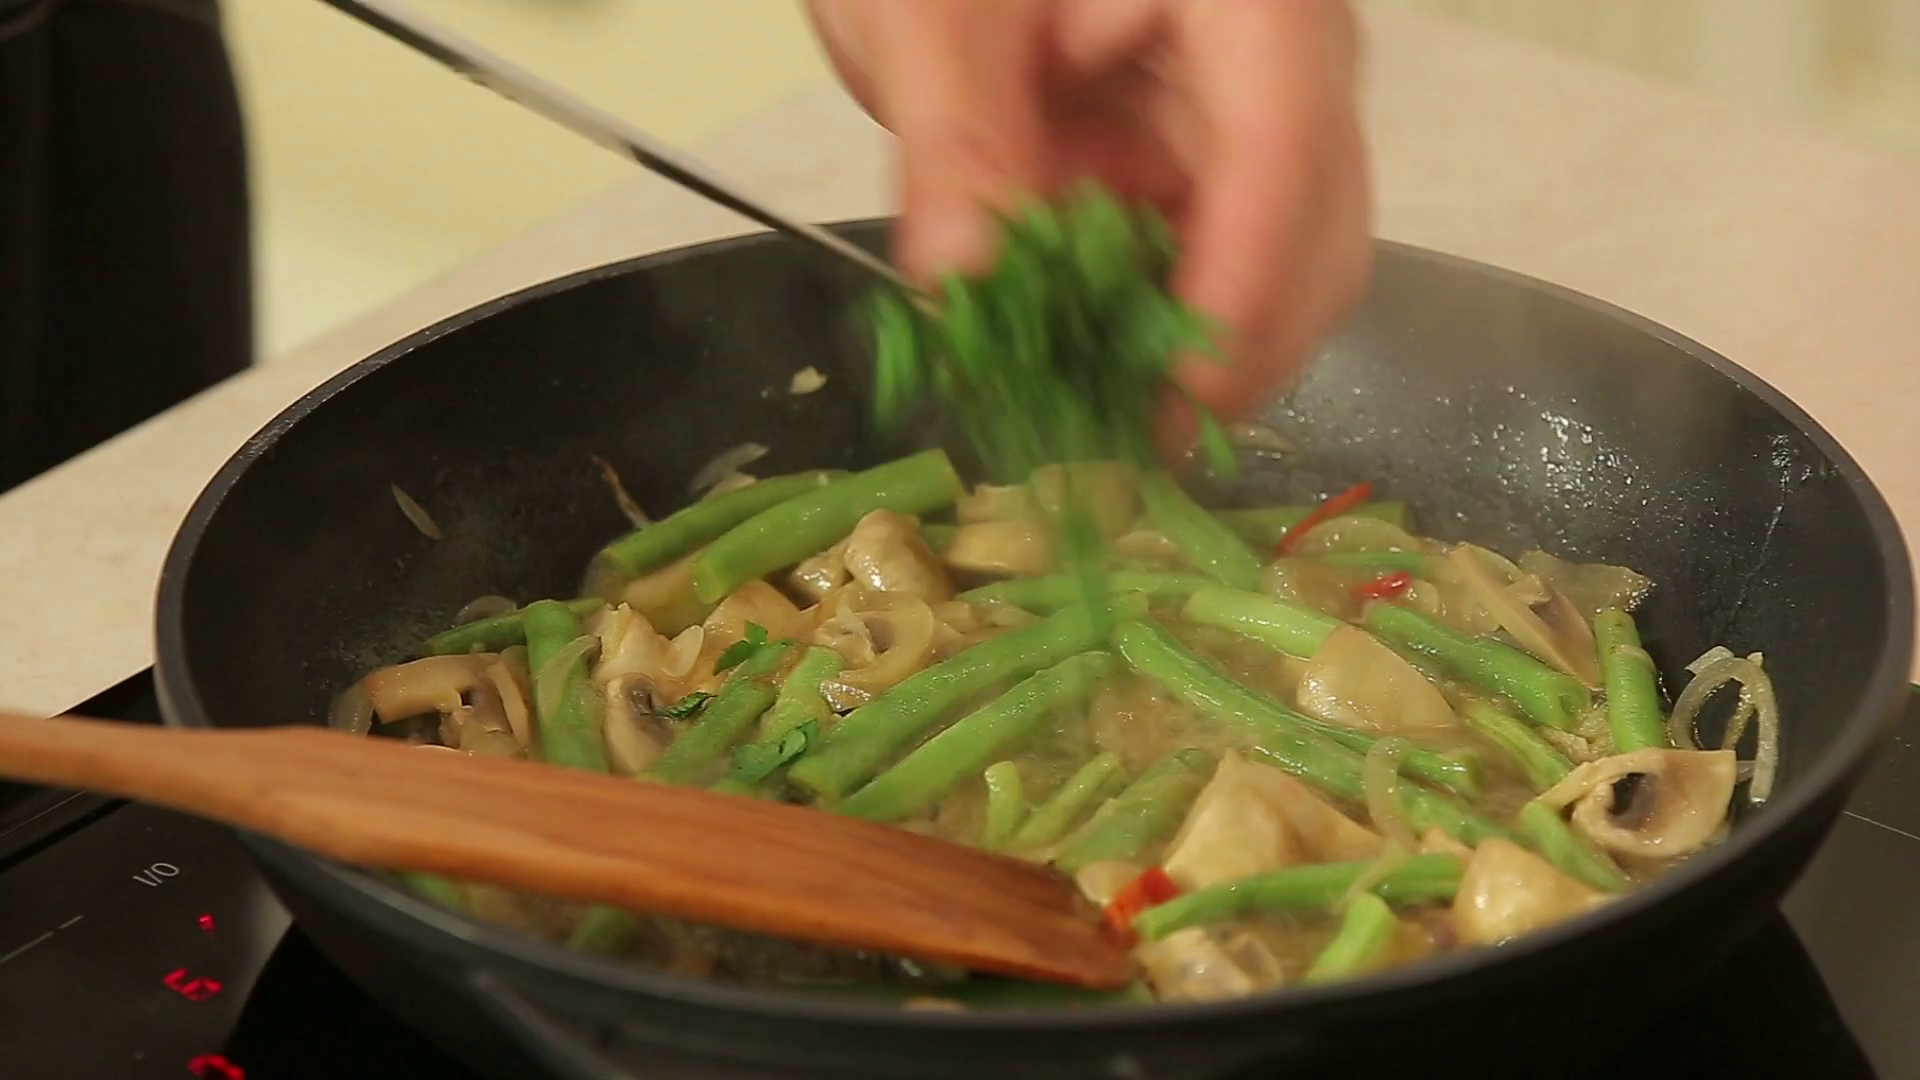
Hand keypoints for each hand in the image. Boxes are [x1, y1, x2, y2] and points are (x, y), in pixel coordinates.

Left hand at [806, 0, 1372, 436]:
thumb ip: (952, 138)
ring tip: (1092, 418)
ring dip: (1193, 356)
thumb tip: (963, 283)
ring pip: (1285, 274)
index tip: (1182, 392)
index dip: (1246, 281)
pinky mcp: (1213, 175)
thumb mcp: (932, 12)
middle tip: (1124, 442)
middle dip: (1232, 348)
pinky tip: (1086, 371)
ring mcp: (1259, 122)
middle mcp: (1289, 61)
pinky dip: (1153, 335)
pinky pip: (1214, 275)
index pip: (1284, 141)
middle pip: (1318, 228)